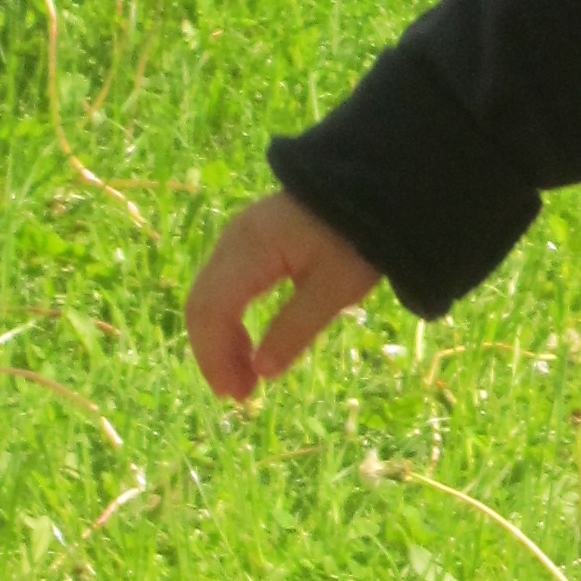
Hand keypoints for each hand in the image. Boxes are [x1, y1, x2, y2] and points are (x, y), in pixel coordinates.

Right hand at [184, 189, 380, 401]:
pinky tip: (248, 344)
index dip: (216, 357)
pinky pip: (224, 284)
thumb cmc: (360, 237)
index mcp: (251, 249)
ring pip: (208, 294)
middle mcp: (233, 239)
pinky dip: (229, 319)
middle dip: (214, 353)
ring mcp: (238, 236)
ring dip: (220, 339)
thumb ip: (296, 329)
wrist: (378, 185)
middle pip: (201, 303)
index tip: (237, 395)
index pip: (211, 310)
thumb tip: (261, 372)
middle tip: (240, 394)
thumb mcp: (337, 289)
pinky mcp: (250, 239)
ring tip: (245, 377)